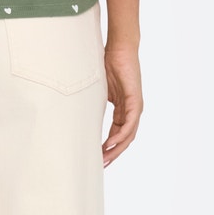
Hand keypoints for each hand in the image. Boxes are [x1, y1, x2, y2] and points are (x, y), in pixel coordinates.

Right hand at [103, 45, 141, 166]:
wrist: (119, 49)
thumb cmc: (108, 64)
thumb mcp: (98, 90)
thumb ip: (93, 103)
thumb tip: (77, 113)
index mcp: (123, 109)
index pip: (117, 134)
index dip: (108, 147)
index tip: (97, 157)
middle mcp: (131, 111)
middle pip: (124, 139)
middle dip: (113, 153)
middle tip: (101, 166)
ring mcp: (135, 107)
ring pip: (128, 135)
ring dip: (117, 149)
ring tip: (105, 159)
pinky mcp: (136, 101)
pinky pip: (130, 124)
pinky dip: (121, 135)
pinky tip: (112, 144)